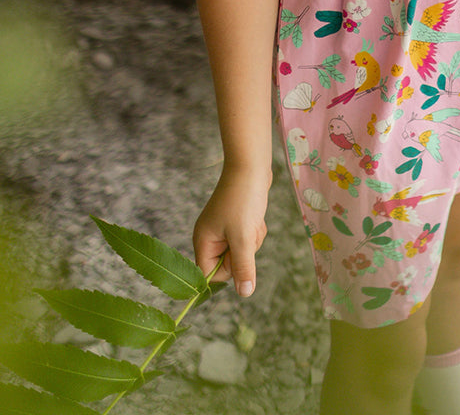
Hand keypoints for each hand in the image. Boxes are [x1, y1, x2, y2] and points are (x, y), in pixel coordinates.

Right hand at [192, 163, 271, 297]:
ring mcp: (223, 228)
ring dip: (252, 239)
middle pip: (228, 263)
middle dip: (245, 251)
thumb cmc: (243, 199)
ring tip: (252, 220)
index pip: (209, 275)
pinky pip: (248, 237)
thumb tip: (244, 293)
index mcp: (203, 241)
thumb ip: (243, 267)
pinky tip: (256, 215)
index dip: (227, 270)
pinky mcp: (236, 221)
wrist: (251, 165)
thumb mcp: (244, 236)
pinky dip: (255, 230)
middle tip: (247, 231)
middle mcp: (210, 236)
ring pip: (242, 251)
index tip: (239, 254)